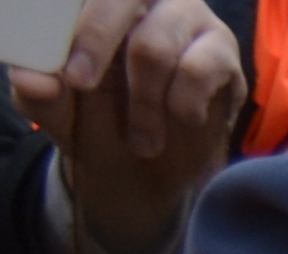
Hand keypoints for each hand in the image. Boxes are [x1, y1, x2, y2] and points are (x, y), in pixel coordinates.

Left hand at [12, 0, 244, 253]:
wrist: (150, 167)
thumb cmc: (97, 120)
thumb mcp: (56, 111)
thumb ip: (38, 94)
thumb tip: (30, 78)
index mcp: (95, 0)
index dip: (79, 26)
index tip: (72, 76)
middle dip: (96, 43)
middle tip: (83, 86)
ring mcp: (184, 16)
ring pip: (154, 44)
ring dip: (143, 100)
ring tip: (141, 138)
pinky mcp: (220, 47)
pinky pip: (199, 67)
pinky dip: (183, 102)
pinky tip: (181, 118)